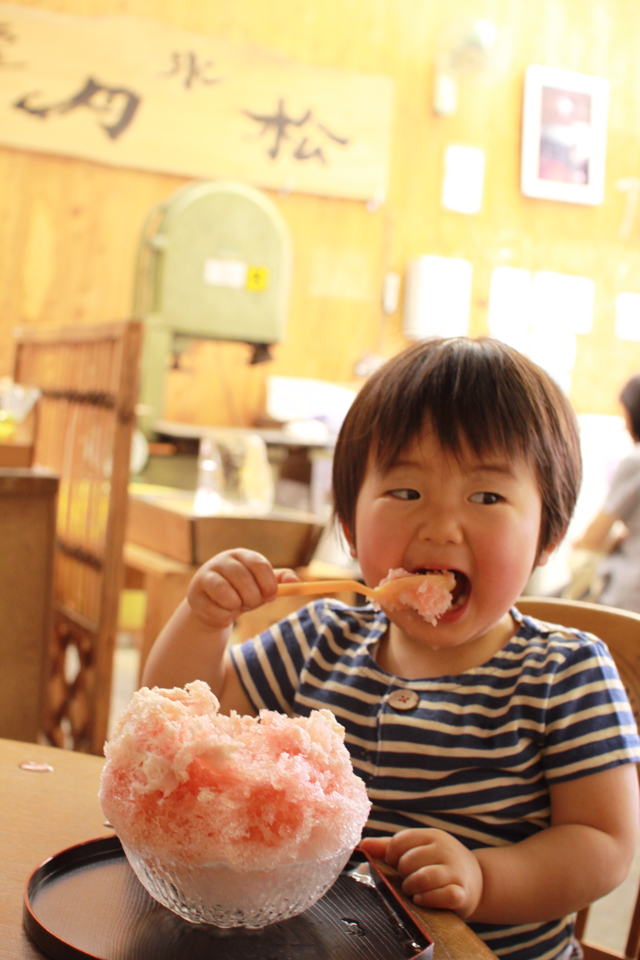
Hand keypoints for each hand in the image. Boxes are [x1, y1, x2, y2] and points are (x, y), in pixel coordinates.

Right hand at [187, 549, 298, 629]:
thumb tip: (297, 582)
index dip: (268, 583)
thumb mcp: (261, 585)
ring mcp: (205, 576)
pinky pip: (215, 610)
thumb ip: (279, 581)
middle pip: (242, 578)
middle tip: (254, 604)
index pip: (259, 564)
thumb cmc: (241, 591)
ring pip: (226, 594)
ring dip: (237, 606)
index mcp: (241, 555)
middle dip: (253, 597)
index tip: (272, 596)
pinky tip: (223, 613)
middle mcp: (222, 561)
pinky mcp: (194, 595)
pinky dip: (224, 617)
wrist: (213, 605)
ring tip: (236, 606)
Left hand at [360, 829, 482, 918]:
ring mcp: (456, 871)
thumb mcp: (418, 850)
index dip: (391, 856)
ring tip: (412, 891)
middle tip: (406, 880)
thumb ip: (389, 847)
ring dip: (412, 887)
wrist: (478, 881)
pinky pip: (445, 895)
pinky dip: (430, 899)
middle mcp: (445, 850)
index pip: (400, 842)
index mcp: (431, 836)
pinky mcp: (463, 893)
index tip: (396, 865)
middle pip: (409, 861)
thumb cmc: (439, 864)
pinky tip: (422, 900)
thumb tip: (362, 845)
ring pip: (425, 877)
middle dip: (402, 874)